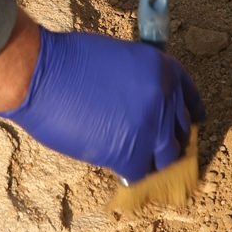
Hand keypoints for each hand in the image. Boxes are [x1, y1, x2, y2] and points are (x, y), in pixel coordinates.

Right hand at [0, 27, 204, 182]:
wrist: (41, 74)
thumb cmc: (67, 60)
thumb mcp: (117, 57)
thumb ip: (138, 80)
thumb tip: (141, 104)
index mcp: (162, 68)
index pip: (188, 97)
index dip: (188, 113)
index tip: (190, 123)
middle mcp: (164, 97)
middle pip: (179, 131)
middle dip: (168, 140)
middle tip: (153, 146)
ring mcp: (151, 127)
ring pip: (166, 157)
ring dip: (152, 160)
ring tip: (135, 160)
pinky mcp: (130, 153)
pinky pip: (140, 173)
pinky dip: (128, 173)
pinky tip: (117, 168)